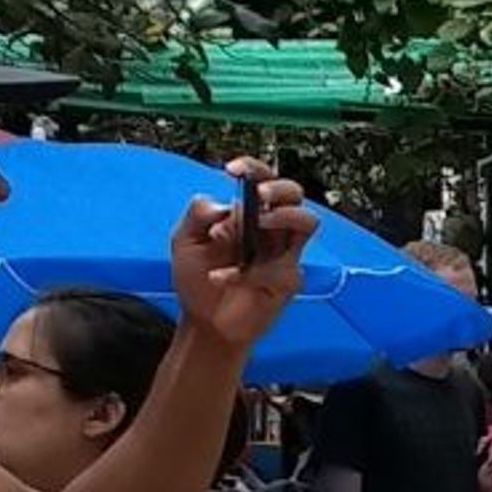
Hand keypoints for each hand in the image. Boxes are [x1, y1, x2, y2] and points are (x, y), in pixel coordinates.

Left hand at [166, 157, 317, 355]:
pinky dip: (247, 273)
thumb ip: (198, 214)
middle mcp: (270, 228)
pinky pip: (279, 268)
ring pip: (307, 223)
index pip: (261, 180)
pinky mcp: (288, 281)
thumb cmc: (197, 279)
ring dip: (285, 217)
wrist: (204, 323)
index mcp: (247, 212)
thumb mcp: (184, 240)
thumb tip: (225, 205)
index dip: (253, 169)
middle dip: (279, 189)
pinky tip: (220, 278)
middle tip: (259, 196)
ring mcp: (283, 253)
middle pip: (294, 194)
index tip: (233, 169)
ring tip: (258, 225)